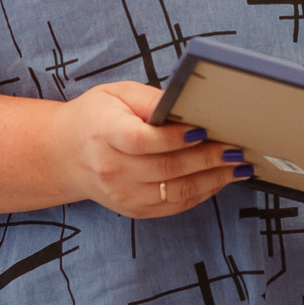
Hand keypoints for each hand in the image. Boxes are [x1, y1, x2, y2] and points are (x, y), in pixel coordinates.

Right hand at [45, 82, 250, 217]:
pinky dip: (202, 193)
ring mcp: (123, 195)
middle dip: (207, 159)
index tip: (203, 130)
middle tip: (235, 149)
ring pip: (176, 192)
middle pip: (166, 168)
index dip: (176, 138)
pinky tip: (220, 180)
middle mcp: (112, 170)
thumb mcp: (117, 94)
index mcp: (105, 135)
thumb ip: (151, 99)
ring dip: (213, 180)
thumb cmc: (96, 117)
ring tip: (238, 166)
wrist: (65, 154)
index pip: (143, 141)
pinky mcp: (134, 210)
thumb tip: (188, 104)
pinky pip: (175, 205)